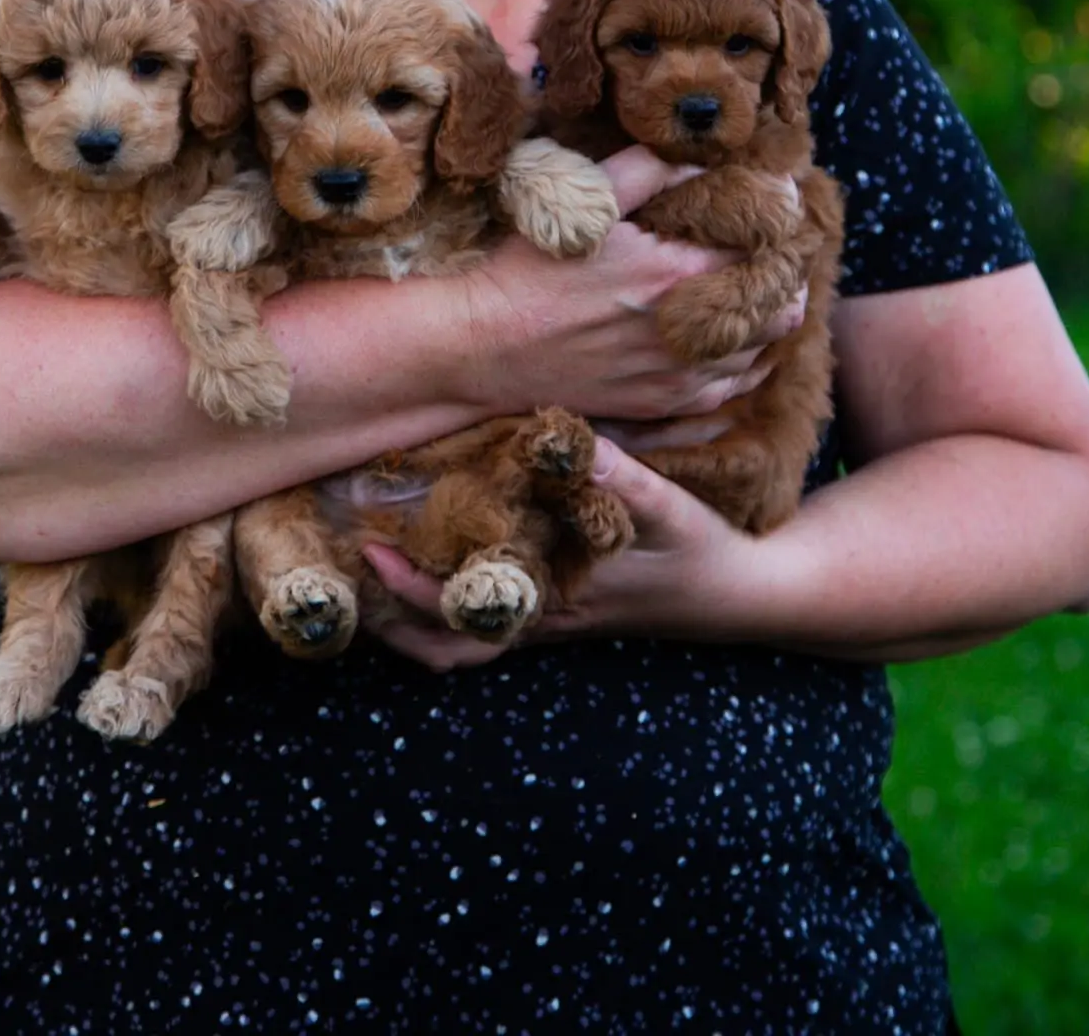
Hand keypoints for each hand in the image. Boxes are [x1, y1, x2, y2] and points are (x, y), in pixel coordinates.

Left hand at [361, 437, 769, 670]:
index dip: (408, 589)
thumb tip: (568, 439)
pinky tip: (440, 557)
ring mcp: (551, 621)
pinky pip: (490, 623)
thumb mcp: (667, 508)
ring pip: (466, 643)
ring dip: (417, 618)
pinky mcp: (561, 610)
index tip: (370, 550)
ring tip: (376, 570)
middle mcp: (544, 621)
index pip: (462, 615)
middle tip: (348, 573)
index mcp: (557, 602)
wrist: (740, 593)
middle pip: (448, 649)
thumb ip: (619, 476)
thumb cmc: (702, 551)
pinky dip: (452, 604)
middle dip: (392, 623)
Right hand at [465, 144, 805, 424]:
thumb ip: (648, 171)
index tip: (782, 204)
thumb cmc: (531, 271)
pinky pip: (733, 389)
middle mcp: (688, 333)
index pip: (766, 252)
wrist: (485, 346)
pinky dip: (748, 361)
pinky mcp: (662, 405)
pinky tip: (738, 338)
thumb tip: (700, 157)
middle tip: (774, 248)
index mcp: (675, 275)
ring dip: (771, 317)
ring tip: (758, 288)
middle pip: (782, 308)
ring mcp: (679, 377)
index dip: (781, 225)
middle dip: (786, 273)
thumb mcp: (587, 204)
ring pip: (765, 350)